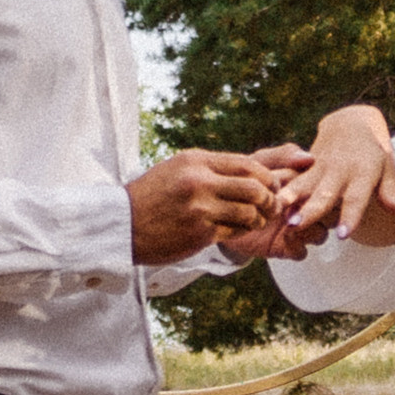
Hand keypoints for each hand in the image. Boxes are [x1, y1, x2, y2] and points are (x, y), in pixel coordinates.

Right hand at [128, 149, 290, 265]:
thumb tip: (251, 169)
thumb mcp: (179, 169)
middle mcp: (199, 182)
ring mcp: (200, 209)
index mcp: (196, 161)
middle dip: (269, 198)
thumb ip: (211, 167)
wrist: (123, 224)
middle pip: (254, 188)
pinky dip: (243, 231)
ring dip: (259, 218)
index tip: (271, 185)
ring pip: (249, 212)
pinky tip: (241, 230)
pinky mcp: (199, 233)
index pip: (246, 164)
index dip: (266, 176)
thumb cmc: (153, 195)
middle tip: (272, 205)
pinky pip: (235, 231)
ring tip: (258, 220)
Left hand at [214, 144, 315, 266]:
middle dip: (317, 211)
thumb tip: (310, 158)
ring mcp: (297, 228)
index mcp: (305, 185)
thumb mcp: (260, 162)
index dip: (314, 187)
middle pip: (330, 213)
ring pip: (321, 234)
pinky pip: (302, 252)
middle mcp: (306, 207)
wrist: (220, 206)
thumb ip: (282, 156)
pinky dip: (297, 247)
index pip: (324, 187)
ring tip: (291, 224)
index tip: (295, 185)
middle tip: (298, 207)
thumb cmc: (243, 178)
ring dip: (310, 230)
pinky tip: (285, 238)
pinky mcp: (285, 247)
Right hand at [280, 105, 394, 247]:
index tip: (343, 235)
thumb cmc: (373, 152)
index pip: (356, 199)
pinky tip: (266, 197)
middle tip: (297, 225)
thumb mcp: (387, 168)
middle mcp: (339, 170)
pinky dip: (279, 187)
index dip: (350, 217)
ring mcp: (320, 166)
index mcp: (362, 173)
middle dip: (311, 210)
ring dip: (289, 198)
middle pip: (324, 194)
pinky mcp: (306, 164)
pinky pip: (291, 176)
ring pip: (303, 183)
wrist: (351, 122)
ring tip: (276, 210)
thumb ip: (391, 193)